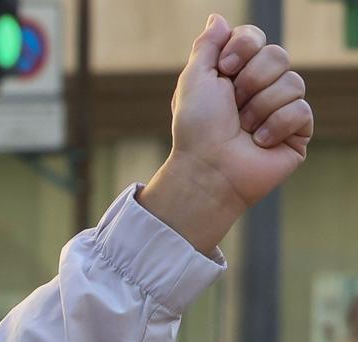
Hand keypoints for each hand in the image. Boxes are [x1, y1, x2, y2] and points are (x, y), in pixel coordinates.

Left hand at [141, 16, 310, 252]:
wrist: (206, 170)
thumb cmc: (195, 129)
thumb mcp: (194, 80)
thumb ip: (207, 46)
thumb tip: (218, 19)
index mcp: (237, 72)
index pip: (256, 36)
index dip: (243, 48)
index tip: (224, 70)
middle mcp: (262, 86)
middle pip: (278, 55)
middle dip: (252, 80)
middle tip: (233, 105)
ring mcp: (282, 108)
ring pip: (293, 81)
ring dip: (261, 107)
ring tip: (244, 129)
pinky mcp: (298, 131)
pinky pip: (301, 109)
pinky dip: (275, 126)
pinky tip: (259, 142)